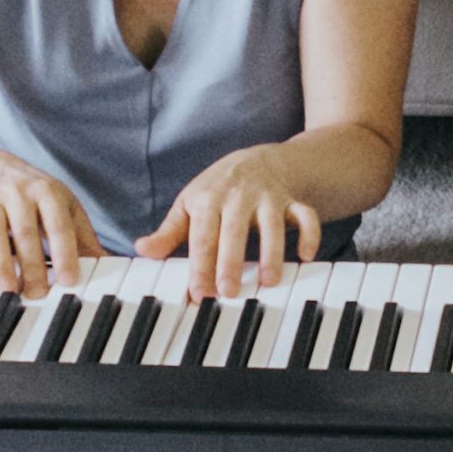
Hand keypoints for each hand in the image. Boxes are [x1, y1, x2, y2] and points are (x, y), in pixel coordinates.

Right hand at [0, 158, 97, 296]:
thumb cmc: (34, 195)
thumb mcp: (62, 206)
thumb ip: (81, 236)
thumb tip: (107, 266)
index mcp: (47, 191)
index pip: (58, 223)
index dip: (64, 252)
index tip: (69, 280)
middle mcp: (17, 192)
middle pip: (25, 230)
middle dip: (32, 264)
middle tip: (38, 294)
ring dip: (0, 262)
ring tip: (8, 289)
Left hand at [135, 146, 323, 297]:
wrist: (261, 159)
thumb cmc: (219, 189)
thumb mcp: (190, 205)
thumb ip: (169, 232)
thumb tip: (142, 250)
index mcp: (208, 199)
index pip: (202, 237)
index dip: (200, 265)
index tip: (198, 292)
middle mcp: (237, 197)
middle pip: (233, 231)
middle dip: (231, 262)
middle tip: (229, 292)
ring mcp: (267, 197)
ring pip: (272, 224)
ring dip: (272, 252)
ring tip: (270, 281)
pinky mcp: (292, 200)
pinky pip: (305, 215)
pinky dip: (309, 233)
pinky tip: (306, 256)